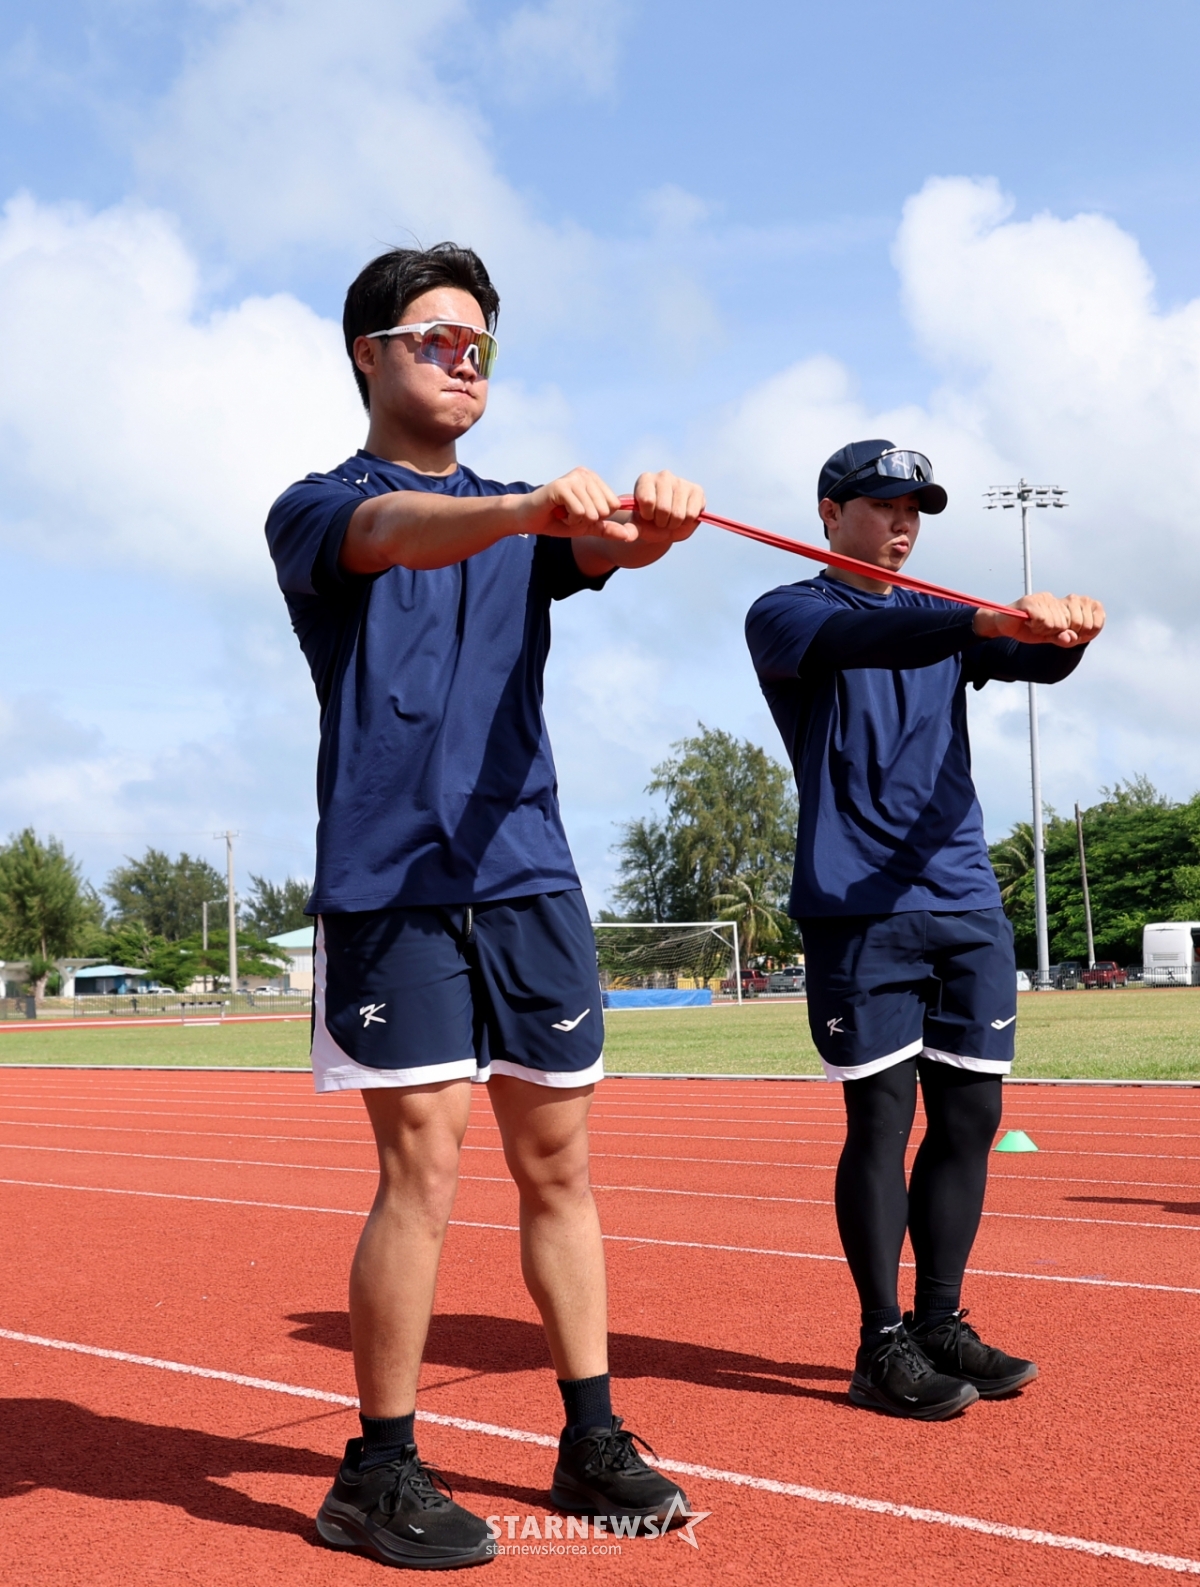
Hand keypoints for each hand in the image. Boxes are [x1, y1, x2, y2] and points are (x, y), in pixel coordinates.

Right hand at [525, 467, 637, 542]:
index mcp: (594, 480)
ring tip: (563, 513)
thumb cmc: (558, 520)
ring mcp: (573, 478)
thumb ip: (608, 529)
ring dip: (576, 521)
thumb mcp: (588, 527)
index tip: (581, 513)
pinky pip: (578, 511)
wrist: (529, 519)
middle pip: (604, 509)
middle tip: (570, 514)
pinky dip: (568, 519)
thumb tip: (629, 535)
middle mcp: (585, 474)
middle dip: (587, 520)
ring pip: (592, 512)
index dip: (598, 517)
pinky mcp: (561, 486)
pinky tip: (557, 512)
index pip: (614, 505)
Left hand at [627, 470, 705, 543]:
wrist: (666, 524)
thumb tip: (627, 536)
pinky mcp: (697, 490)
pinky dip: (686, 522)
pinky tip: (682, 516)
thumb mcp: (638, 526)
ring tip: (671, 519)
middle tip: (660, 520)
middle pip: (664, 508)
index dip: (647, 515)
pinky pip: (691, 514)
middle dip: (661, 522)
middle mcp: (664, 476)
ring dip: (673, 524)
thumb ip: (631, 530)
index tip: (647, 515)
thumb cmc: (649, 522)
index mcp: (645, 480)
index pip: (647, 500)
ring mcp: (681, 482)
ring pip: (678, 513)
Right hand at [974, 592, 1105, 646]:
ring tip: (1035, 627)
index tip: (1071, 635)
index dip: (1086, 630)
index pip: (1089, 613)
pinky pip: (1044, 620)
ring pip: (1058, 623)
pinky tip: (1030, 624)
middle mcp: (1056, 599)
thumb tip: (1072, 639)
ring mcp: (1044, 599)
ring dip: (1046, 631)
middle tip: (1046, 630)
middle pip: (1074, 622)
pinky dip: (1037, 627)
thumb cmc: (1027, 629)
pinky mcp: (1030, 602)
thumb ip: (1063, 638)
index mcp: (1065, 604)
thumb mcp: (1050, 636)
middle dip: (1061, 632)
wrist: (1003, 625)